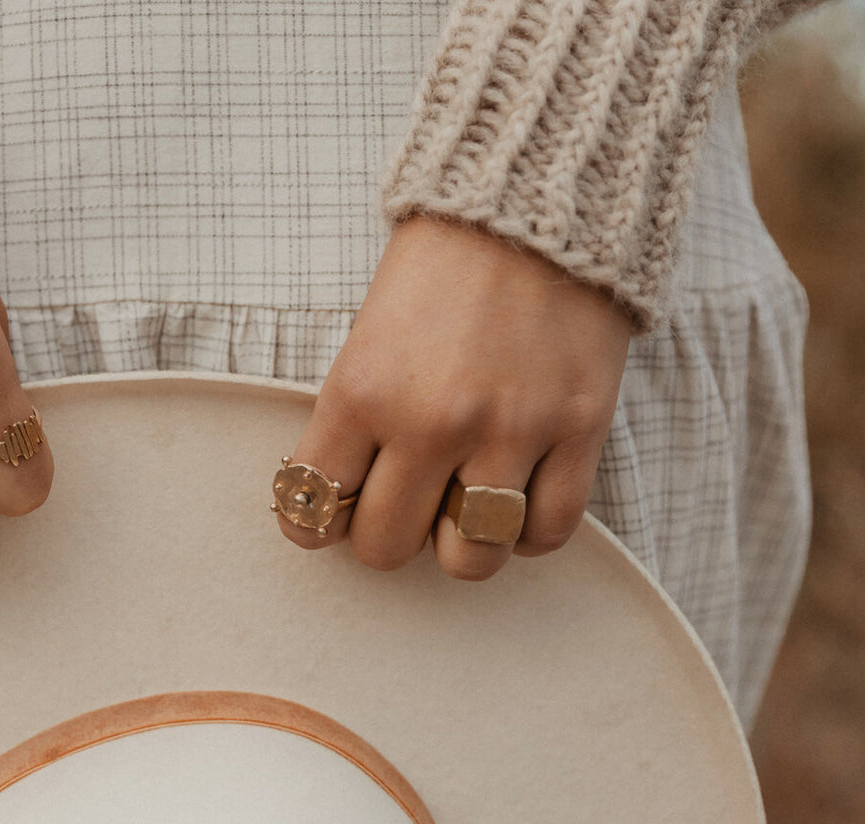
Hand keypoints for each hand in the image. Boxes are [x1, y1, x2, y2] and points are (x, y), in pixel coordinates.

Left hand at [279, 217, 631, 579]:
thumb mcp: (365, 337)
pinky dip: (526, 532)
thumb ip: (353, 422)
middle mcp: (431, 422)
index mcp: (361, 392)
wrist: (537, 197)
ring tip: (462, 505)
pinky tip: (516, 498)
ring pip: (468, 561)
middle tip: (401, 500)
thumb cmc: (439, 268)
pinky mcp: (579, 429)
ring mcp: (510, 431)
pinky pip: (547, 535)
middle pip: (384, 549)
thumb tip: (338, 504)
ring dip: (459, 543)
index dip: (314, 521)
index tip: (332, 506)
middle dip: (386, 533)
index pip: (311, 509)